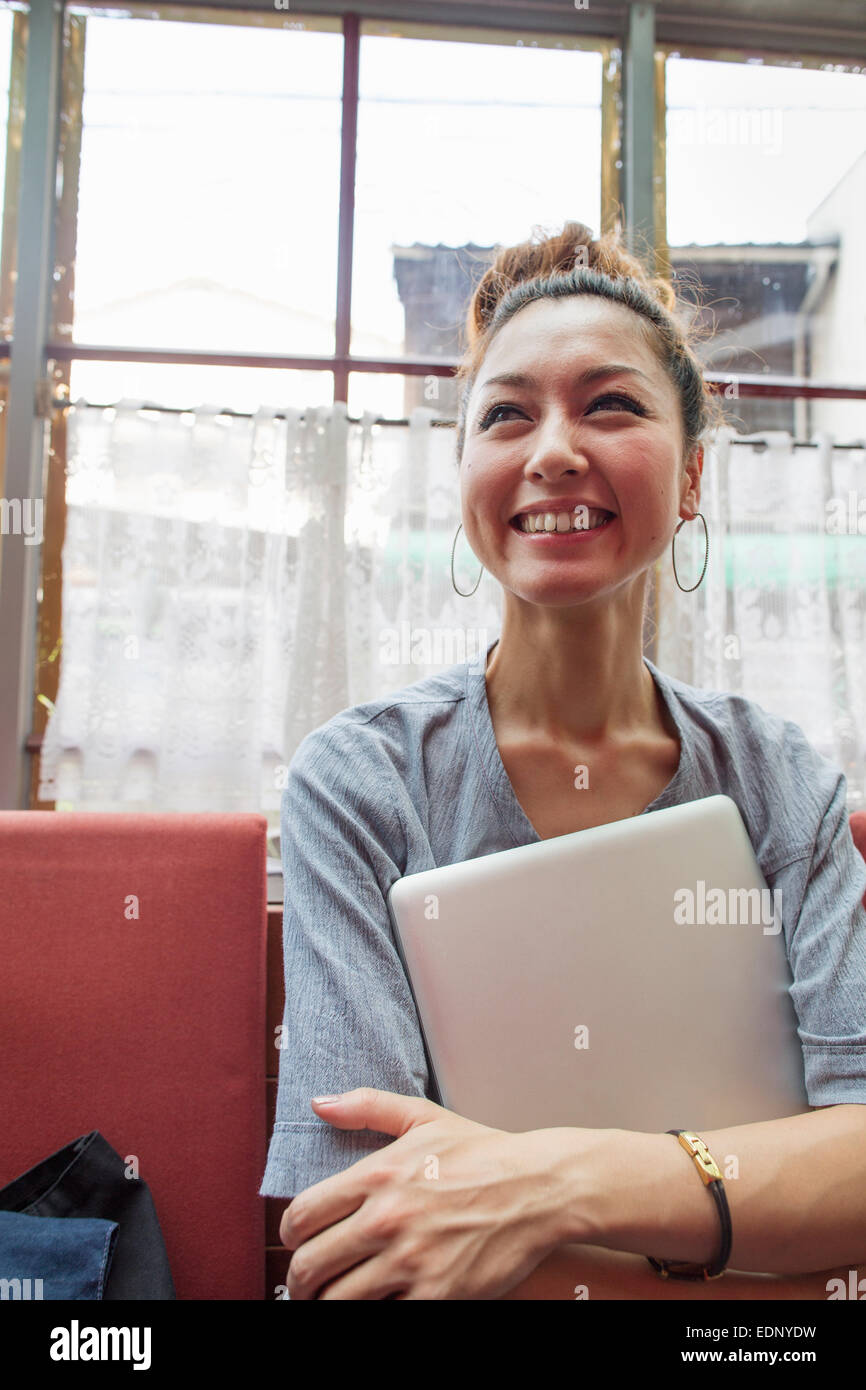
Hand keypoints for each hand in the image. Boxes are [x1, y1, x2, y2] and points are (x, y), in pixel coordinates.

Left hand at [279, 1087, 565, 1299]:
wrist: (540, 1188)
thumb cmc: (483, 1153)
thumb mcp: (424, 1117)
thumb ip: (367, 1106)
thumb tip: (319, 1103)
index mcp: (377, 1174)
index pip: (301, 1216)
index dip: (289, 1236)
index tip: (297, 1243)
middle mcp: (386, 1219)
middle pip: (310, 1266)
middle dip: (301, 1281)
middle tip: (308, 1284)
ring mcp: (410, 1261)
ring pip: (338, 1302)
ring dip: (329, 1304)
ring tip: (334, 1299)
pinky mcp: (437, 1295)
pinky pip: (383, 1318)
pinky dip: (375, 1312)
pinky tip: (379, 1303)